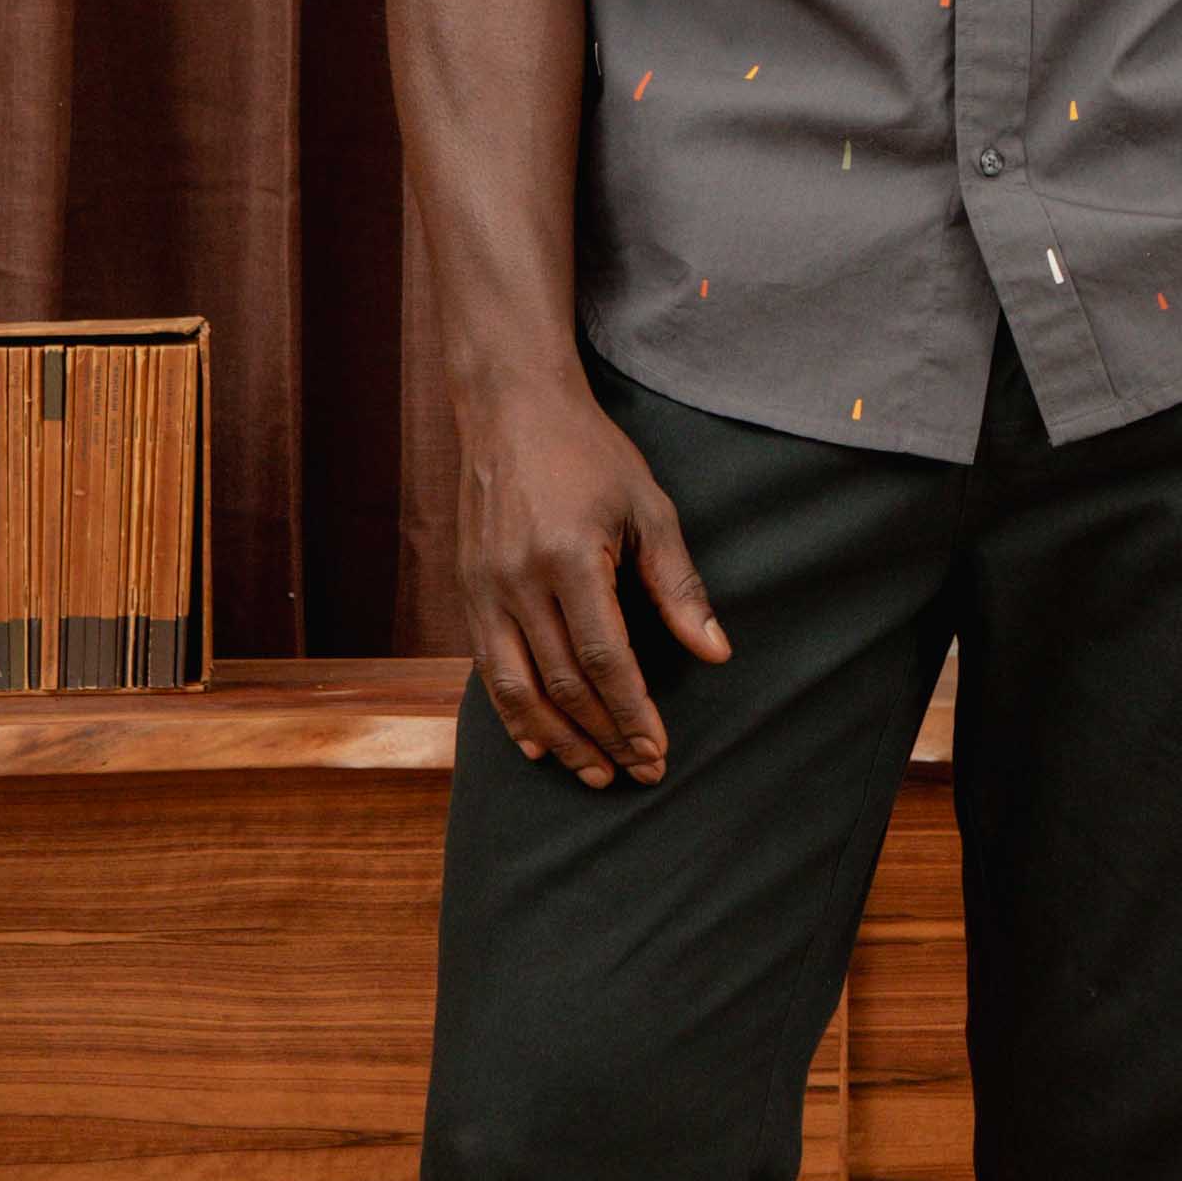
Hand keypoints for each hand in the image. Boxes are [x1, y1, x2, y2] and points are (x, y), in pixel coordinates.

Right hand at [454, 367, 730, 783]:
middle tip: (636, 773)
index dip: (632, 713)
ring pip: (518, 688)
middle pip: (562, 683)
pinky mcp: (467, 590)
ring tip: (594, 774)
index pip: (605, 658)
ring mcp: (485, 587)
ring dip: (559, 739)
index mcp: (569, 556)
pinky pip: (486, 669)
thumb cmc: (589, 454)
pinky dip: (513, 714)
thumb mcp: (649, 508)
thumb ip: (678, 585)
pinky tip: (540, 744)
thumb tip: (715, 653)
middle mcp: (519, 578)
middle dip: (603, 736)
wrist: (509, 406)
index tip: (657, 752)